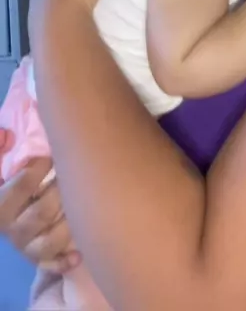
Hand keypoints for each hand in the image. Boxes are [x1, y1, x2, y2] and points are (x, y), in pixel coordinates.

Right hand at [0, 133, 78, 272]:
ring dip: (69, 224)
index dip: (39, 168)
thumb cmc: (9, 182)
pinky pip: (52, 265)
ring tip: (83, 205)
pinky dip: (64, 262)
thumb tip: (6, 135)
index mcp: (1, 206)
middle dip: (61, 192)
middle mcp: (12, 230)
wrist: (10, 211)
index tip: (53, 155)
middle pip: (41, 212)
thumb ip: (0, 149)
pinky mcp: (39, 258)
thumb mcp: (0, 163)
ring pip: (51, 241)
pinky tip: (78, 255)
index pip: (22, 185)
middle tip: (75, 175)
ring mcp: (27, 246)